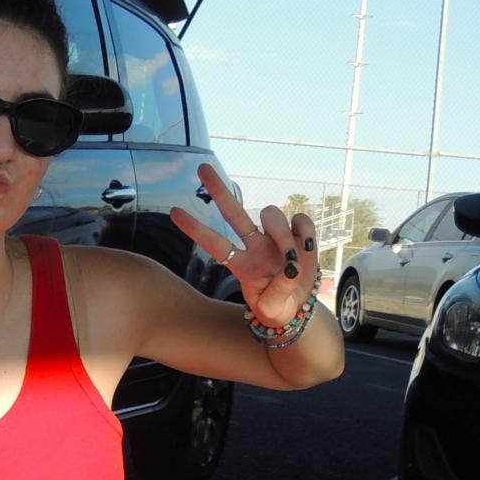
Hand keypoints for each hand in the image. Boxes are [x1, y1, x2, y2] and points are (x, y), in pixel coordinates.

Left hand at [169, 161, 321, 329]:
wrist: (299, 307)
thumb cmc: (277, 309)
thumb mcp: (272, 312)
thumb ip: (277, 294)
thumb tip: (290, 268)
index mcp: (243, 266)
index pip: (215, 244)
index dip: (196, 229)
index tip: (174, 212)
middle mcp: (256, 246)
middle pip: (234, 213)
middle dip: (218, 190)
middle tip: (202, 167)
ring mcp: (276, 238)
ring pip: (271, 214)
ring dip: (281, 233)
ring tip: (290, 257)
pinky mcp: (299, 235)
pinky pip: (300, 220)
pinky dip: (304, 230)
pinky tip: (305, 246)